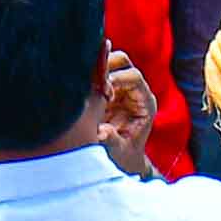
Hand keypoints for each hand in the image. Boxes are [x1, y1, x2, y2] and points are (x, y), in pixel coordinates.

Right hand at [93, 52, 162, 171]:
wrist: (122, 159)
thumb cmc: (124, 156)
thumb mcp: (120, 151)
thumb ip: (112, 140)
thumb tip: (101, 132)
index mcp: (145, 102)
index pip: (135, 77)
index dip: (118, 79)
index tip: (102, 90)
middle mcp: (134, 89)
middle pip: (122, 60)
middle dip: (104, 67)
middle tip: (91, 86)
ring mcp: (119, 86)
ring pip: (106, 60)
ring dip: (93, 69)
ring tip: (83, 88)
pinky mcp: (104, 87)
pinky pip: (93, 70)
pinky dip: (84, 75)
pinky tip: (76, 88)